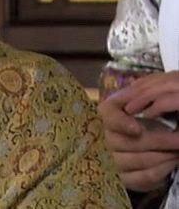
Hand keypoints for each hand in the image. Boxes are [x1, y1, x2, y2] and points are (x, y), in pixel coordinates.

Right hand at [99, 72, 178, 191]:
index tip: (137, 128)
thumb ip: (139, 98)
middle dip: (160, 141)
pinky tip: (172, 161)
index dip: (122, 124)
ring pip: (140, 161)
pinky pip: (144, 177)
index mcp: (106, 116)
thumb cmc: (138, 118)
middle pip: (130, 143)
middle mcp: (103, 139)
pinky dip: (162, 169)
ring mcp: (112, 161)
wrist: (133, 141)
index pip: (109, 119)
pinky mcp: (123, 179)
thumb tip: (154, 96)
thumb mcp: (136, 104)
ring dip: (165, 156)